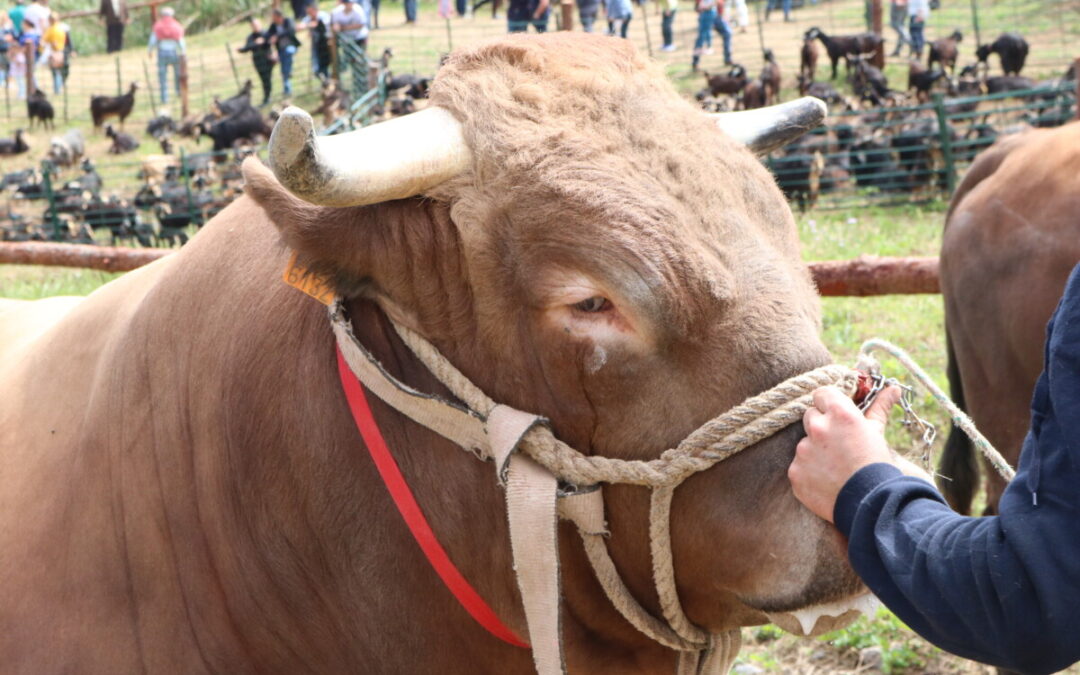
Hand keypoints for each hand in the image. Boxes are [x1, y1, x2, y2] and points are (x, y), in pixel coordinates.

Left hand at [787, 385, 900, 522]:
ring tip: (835, 467)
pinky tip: (826, 481)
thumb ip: (879, 408)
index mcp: (839, 413)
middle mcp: (818, 428)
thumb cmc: (878, 466)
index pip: (821, 393)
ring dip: (815, 451)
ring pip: (804, 443)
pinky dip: (808, 472)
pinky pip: (798, 466)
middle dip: (822, 426)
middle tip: (839, 444)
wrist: (872, 504)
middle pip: (810, 416)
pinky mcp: (795, 472)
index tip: (836, 414)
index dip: (828, 403)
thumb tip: (892, 388)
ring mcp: (803, 451)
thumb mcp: (878, 433)